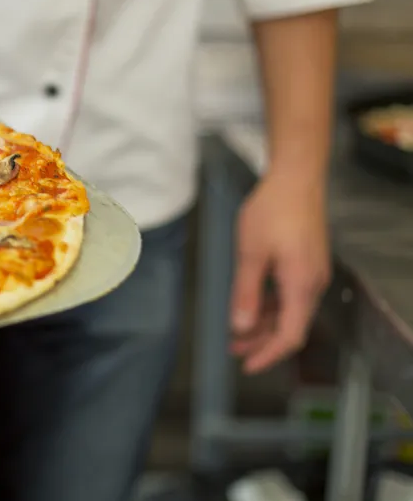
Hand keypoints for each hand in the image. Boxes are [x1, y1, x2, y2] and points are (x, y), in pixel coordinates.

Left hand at [229, 172, 330, 373]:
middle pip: (290, 326)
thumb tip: (241, 327)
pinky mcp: (307, 262)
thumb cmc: (272, 211)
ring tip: (237, 332)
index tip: (247, 366)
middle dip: (262, 342)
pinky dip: (271, 305)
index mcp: (301, 285)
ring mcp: (312, 272)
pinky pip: (291, 294)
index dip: (268, 354)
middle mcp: (313, 283)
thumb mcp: (251, 253)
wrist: (296, 178)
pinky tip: (251, 305)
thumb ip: (246, 292)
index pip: (289, 335)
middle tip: (233, 351)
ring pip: (290, 310)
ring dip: (264, 323)